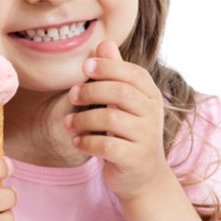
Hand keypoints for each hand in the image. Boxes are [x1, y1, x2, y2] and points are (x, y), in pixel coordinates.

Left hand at [66, 39, 172, 198]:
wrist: (142, 177)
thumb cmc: (127, 133)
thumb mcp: (122, 102)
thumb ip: (114, 74)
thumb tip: (104, 42)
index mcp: (150, 96)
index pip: (134, 73)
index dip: (109, 66)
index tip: (84, 66)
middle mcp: (152, 114)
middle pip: (121, 93)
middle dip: (92, 90)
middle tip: (72, 96)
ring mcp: (147, 138)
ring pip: (111, 119)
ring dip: (83, 119)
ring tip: (68, 124)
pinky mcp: (136, 159)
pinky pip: (107, 146)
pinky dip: (86, 142)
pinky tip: (77, 141)